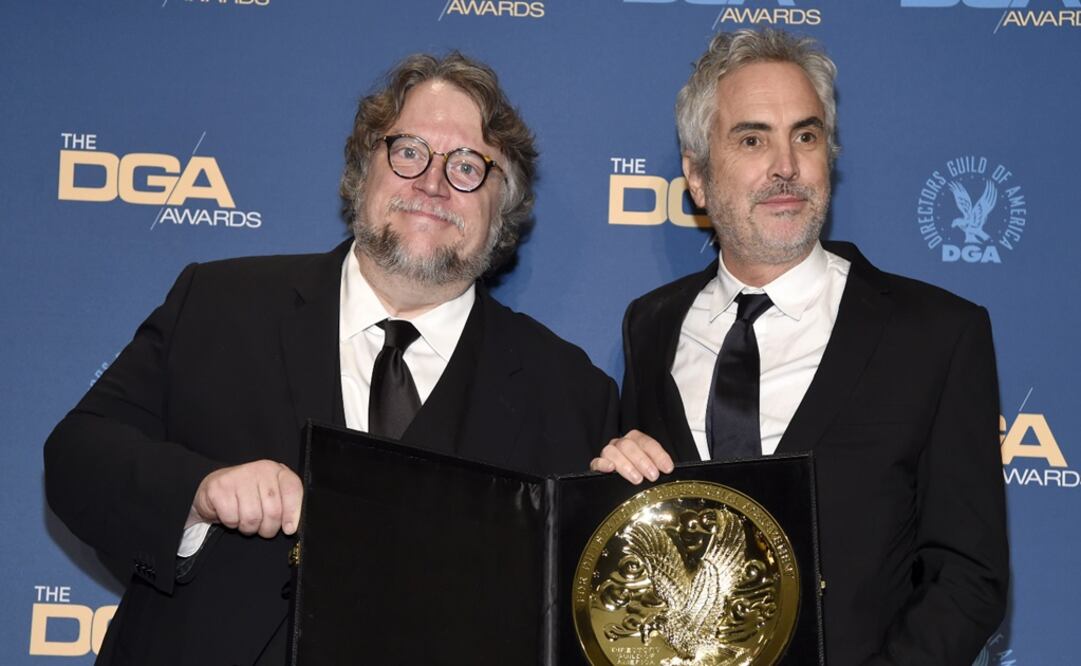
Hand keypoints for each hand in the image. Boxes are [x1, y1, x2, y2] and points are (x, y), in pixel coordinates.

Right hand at [187, 460, 302, 537]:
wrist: (215, 489)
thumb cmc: (248, 495)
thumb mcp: (270, 496)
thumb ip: (285, 506)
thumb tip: (290, 528)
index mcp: (276, 470)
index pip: (292, 489)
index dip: (292, 513)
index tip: (289, 529)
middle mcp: (259, 470)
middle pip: (273, 510)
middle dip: (268, 528)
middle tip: (262, 527)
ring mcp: (237, 477)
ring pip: (252, 518)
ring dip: (249, 527)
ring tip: (245, 520)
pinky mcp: (218, 488)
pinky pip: (232, 519)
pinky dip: (232, 523)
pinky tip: (231, 514)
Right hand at [589, 430, 673, 484]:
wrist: (621, 489)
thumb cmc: (641, 475)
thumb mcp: (652, 469)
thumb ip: (658, 467)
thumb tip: (670, 471)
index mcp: (636, 440)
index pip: (647, 442)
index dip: (658, 455)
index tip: (667, 468)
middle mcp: (621, 444)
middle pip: (629, 445)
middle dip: (643, 460)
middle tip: (653, 476)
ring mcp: (608, 454)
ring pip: (612, 451)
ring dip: (626, 464)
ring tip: (637, 479)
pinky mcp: (597, 466)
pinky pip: (596, 461)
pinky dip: (603, 464)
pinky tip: (611, 469)